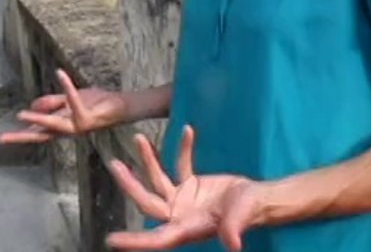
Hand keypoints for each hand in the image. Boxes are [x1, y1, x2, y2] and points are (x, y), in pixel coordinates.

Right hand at [0, 68, 127, 142]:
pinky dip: (67, 87)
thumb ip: (52, 103)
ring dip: (38, 118)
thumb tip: (32, 105)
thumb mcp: (69, 100)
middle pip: (40, 135)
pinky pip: (74, 101)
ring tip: (21, 113)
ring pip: (54, 124)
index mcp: (61, 126)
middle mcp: (67, 129)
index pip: (37, 132)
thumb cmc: (95, 103)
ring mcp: (77, 126)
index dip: (20, 135)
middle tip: (2, 138)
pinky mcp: (87, 118)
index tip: (1, 138)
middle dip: (21, 136)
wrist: (119, 106)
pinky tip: (60, 74)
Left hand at [106, 126, 261, 251]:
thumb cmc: (251, 211)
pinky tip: (188, 130)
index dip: (134, 241)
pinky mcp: (191, 185)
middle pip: (147, 202)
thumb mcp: (242, 217)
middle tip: (114, 165)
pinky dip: (183, 149)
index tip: (110, 241)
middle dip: (130, 185)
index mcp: (187, 228)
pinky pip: (180, 165)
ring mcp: (183, 200)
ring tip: (138, 138)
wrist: (260, 200)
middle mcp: (180, 215)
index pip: (156, 238)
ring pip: (157, 180)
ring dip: (148, 160)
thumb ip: (234, 228)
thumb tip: (234, 245)